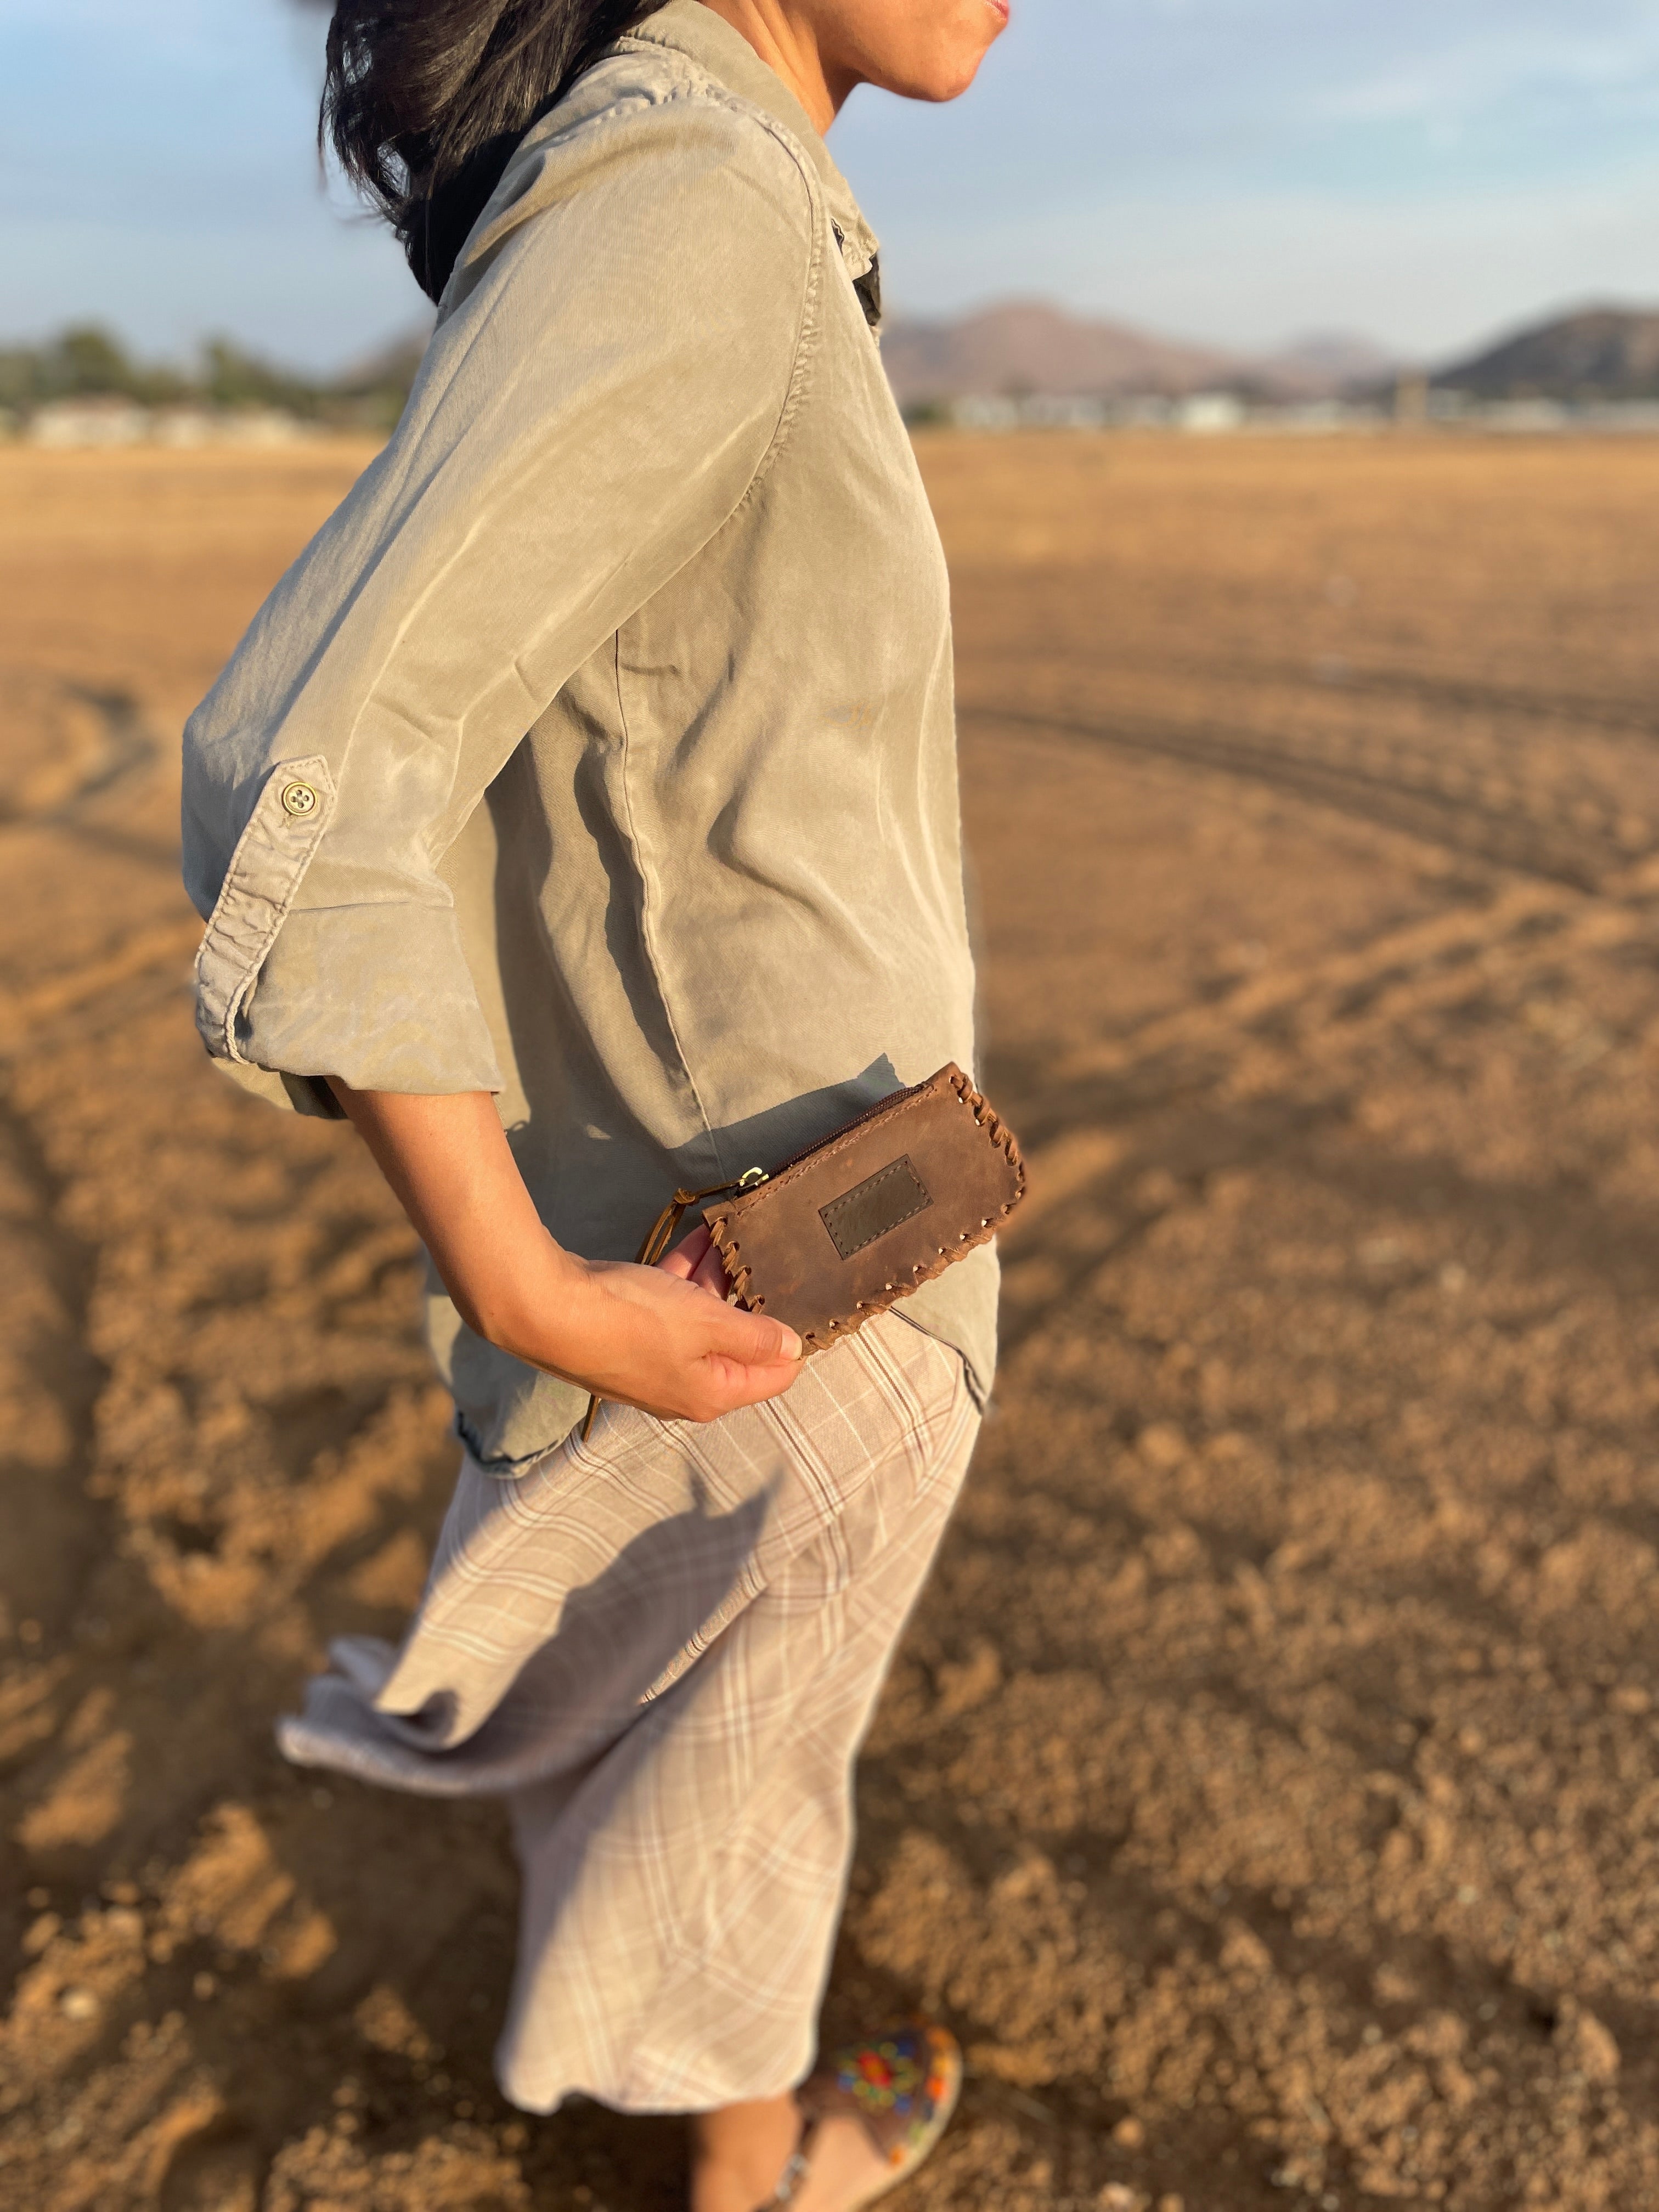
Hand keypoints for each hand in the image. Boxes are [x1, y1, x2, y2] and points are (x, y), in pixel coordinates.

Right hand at [324, 1082, 800, 1424]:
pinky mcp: (627, 1337)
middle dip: (751, 1299)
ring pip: (702, 1321)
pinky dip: (684, 1279)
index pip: (775, 1375)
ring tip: (735, 1238)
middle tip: (768, 1254)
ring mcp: (653, 1363)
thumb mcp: (707, 1322)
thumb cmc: (632, 1319)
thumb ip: (754, 1335)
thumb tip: (793, 1348)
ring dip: (717, 1281)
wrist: (544, 1311)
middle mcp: (685, 1388)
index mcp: (712, 1395)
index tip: (802, 1293)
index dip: (791, 1336)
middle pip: (737, 1344)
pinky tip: (698, 1239)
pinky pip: (670, 1308)